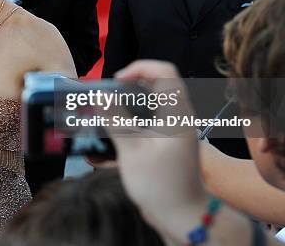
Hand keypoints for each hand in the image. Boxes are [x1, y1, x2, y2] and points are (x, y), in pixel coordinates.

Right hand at [108, 60, 206, 228]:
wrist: (183, 217)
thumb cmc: (162, 187)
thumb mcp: (133, 152)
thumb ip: (116, 121)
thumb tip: (101, 96)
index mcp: (176, 115)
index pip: (164, 72)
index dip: (138, 68)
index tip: (116, 81)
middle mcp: (179, 117)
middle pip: (157, 83)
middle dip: (128, 85)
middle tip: (107, 97)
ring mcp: (175, 129)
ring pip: (152, 101)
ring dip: (128, 103)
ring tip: (107, 114)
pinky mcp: (169, 140)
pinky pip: (150, 118)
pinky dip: (132, 119)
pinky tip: (115, 134)